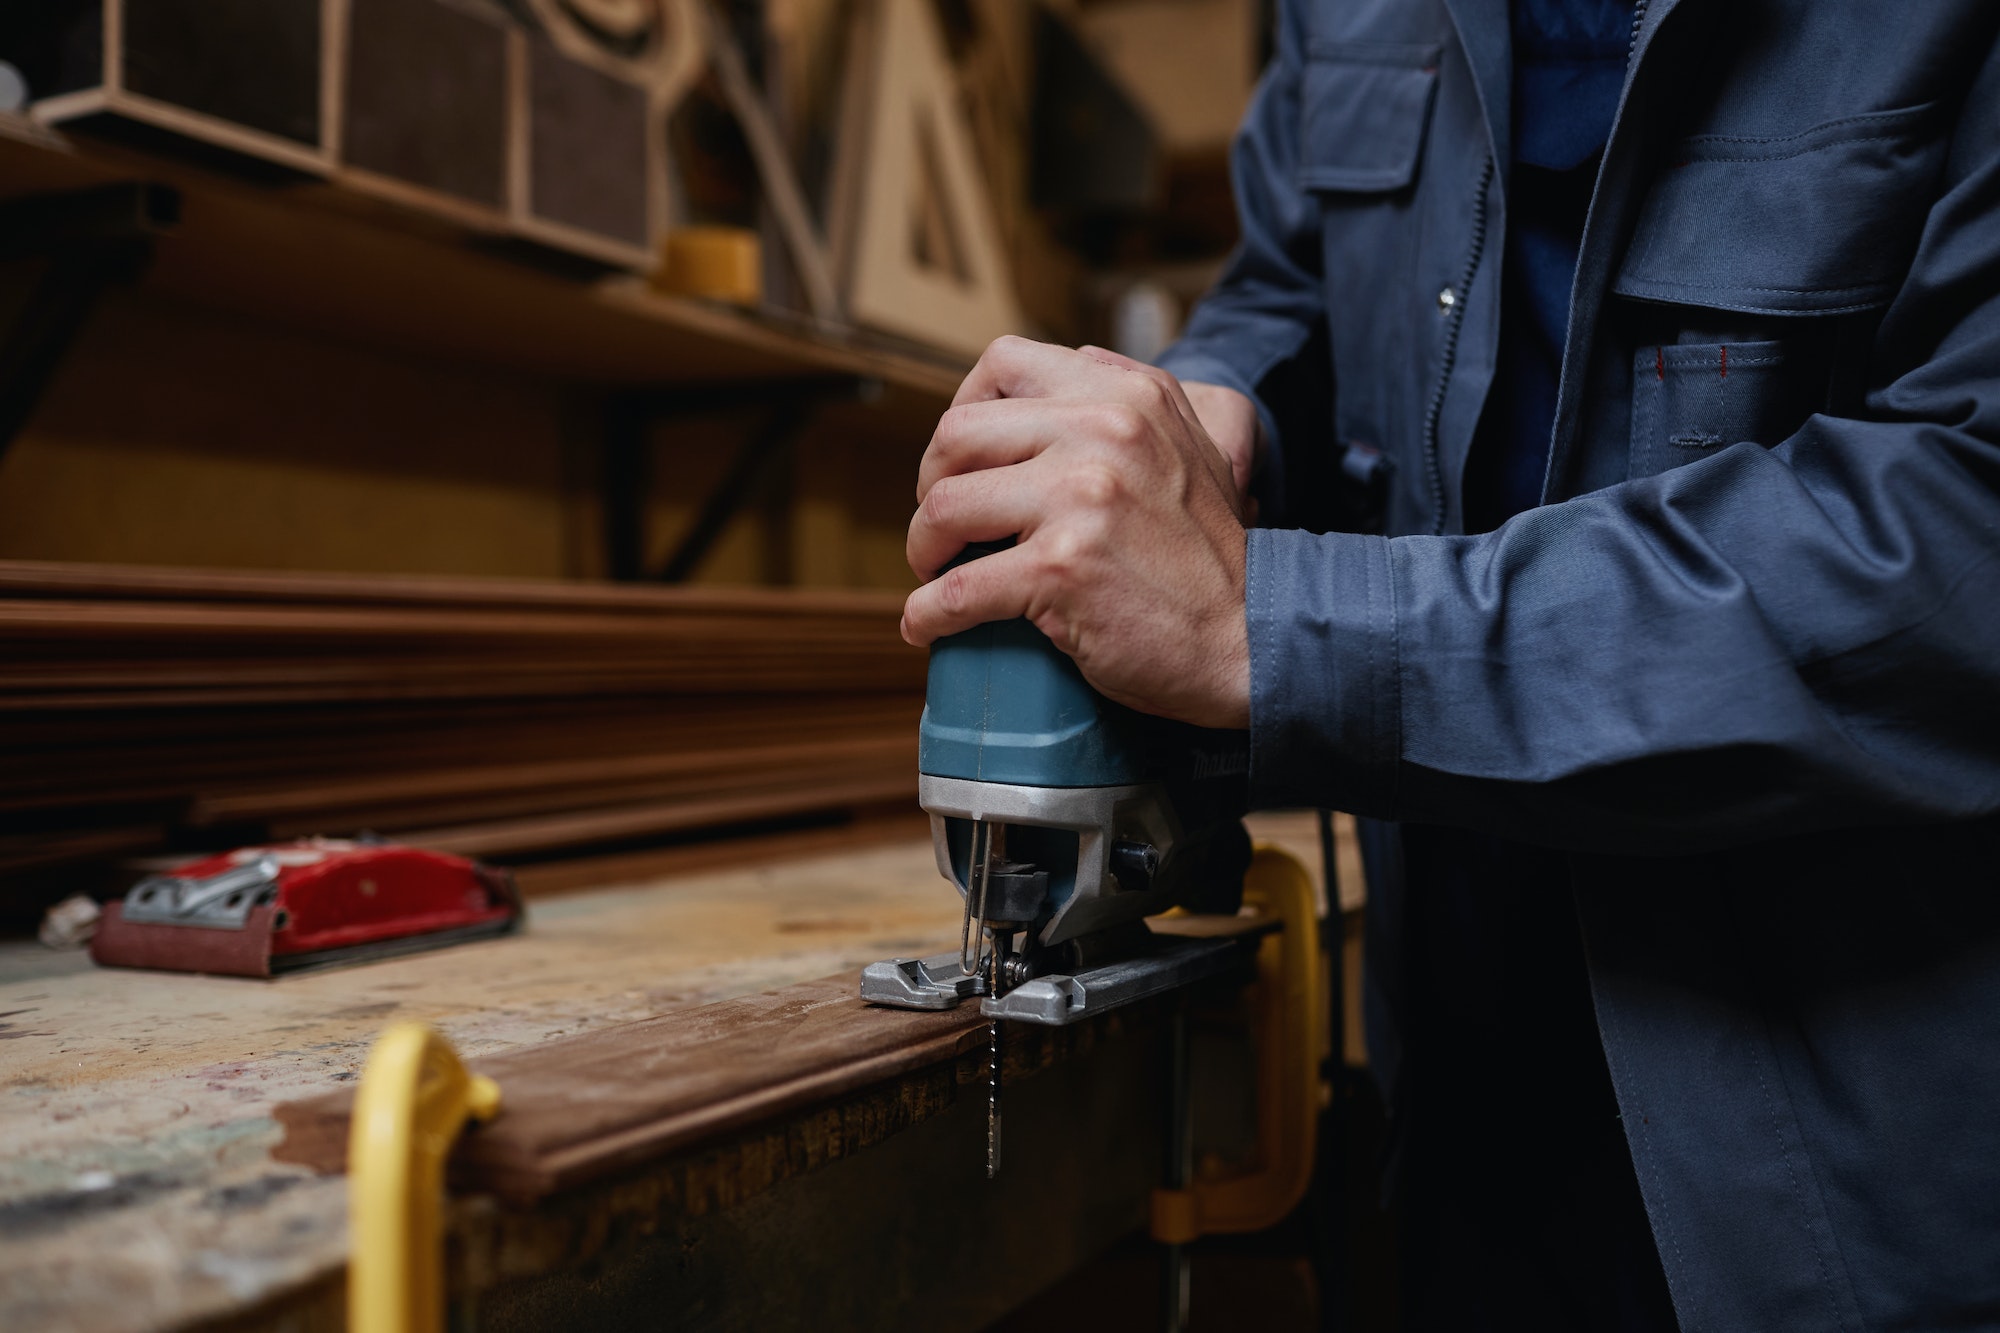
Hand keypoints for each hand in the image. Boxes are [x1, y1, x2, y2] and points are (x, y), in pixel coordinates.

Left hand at [902, 337, 1251, 729]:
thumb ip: (1126, 403)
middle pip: (957, 434)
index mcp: (1126, 394)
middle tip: (942, 529)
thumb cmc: (1209, 558)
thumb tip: (1056, 380)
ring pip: (946, 507)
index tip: (960, 461)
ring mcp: (1081, 497)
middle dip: (931, 486)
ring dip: (924, 549)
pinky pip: (958, 589)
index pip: (1004, 363)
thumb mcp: (1186, 444)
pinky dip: (927, 613)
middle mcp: (1104, 431)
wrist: (1251, 637)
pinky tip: (926, 626)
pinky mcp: (1062, 568)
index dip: (961, 411)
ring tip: (936, 574)